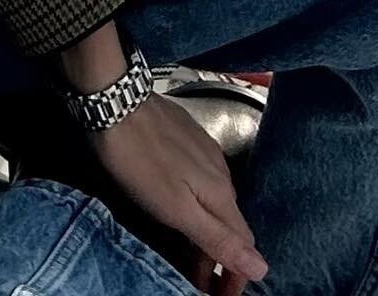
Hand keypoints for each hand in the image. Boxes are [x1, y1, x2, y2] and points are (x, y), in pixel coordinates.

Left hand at [86, 93, 267, 291]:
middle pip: (229, 225)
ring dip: (206, 230)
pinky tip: (178, 205)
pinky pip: (200, 179)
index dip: (236, 276)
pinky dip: (195, 202)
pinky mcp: (187, 136)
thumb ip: (217, 237)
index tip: (220, 295)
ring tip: (186, 251)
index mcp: (221, 195)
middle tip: (198, 281)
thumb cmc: (140, 159)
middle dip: (218, 257)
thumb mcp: (176, 208)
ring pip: (214, 201)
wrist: (116, 100)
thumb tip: (262, 268)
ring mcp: (205, 151)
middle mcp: (221, 173)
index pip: (244, 244)